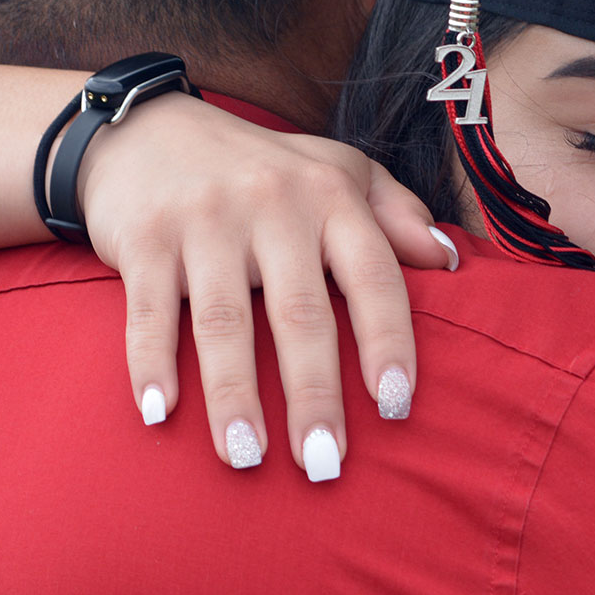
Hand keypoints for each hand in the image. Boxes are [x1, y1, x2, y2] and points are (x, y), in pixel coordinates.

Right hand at [75, 93, 460, 477]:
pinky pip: (150, 312)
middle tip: (324, 463)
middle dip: (315, 394)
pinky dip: (151, 364)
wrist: (148, 131)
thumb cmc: (261, 169)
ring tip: (247, 458)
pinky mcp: (144, 238)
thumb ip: (395, 212)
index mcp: (330, 196)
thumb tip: (450, 260)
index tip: (397, 405)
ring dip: (235, 396)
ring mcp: (204, 221)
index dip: (388, 341)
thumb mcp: (336, 170)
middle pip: (300, 313)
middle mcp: (272, 205)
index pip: (373, 276)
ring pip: (225, 322)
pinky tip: (160, 413)